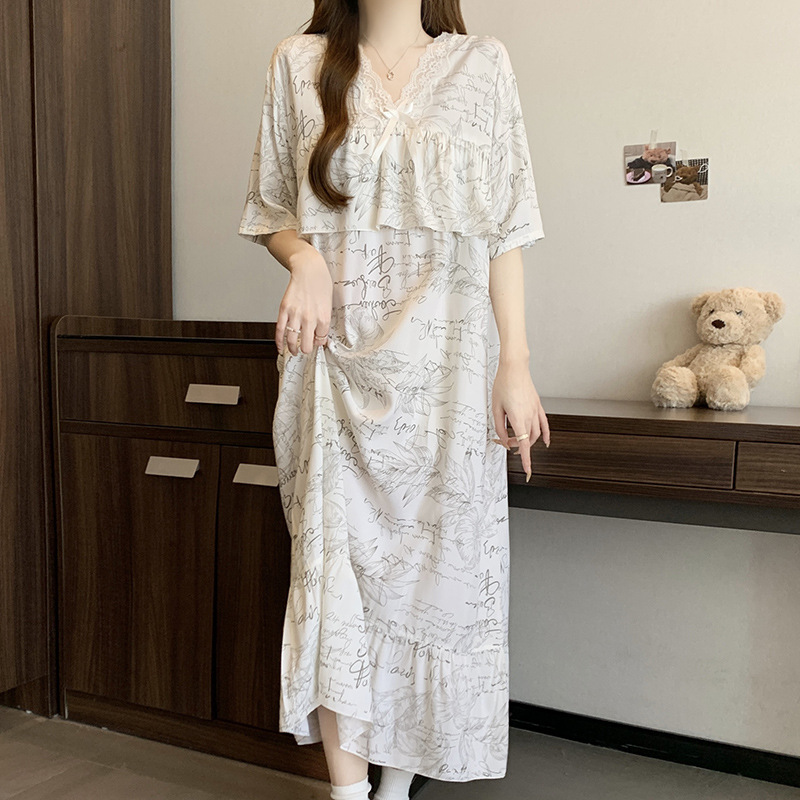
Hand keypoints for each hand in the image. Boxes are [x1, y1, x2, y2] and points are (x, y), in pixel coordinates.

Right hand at [276, 252, 332, 355]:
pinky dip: (279, 341)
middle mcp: (309, 318)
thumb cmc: (321, 284)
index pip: (321, 340)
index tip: (316, 342)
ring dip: (293, 349)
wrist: (309, 269)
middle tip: (305, 348)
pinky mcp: (284, 309)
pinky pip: (280, 330)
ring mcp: (295, 314)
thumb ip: (324, 321)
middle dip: (306, 349)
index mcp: (323, 318)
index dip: (318, 343)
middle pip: (306, 345)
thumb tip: (320, 336)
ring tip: (294, 351)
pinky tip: (280, 347)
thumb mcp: (329, 305)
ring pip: (292, 340)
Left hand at [491, 357, 549, 481]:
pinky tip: (546, 442)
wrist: (514, 368)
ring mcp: (535, 411)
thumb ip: (499, 426)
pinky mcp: (537, 405)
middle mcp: (530, 416)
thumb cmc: (503, 384)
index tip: (527, 472)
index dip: (526, 460)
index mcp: (518, 418)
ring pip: (535, 434)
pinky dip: (545, 434)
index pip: (524, 445)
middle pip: (527, 440)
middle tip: (505, 443)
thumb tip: (504, 439)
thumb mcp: (495, 408)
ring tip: (516, 441)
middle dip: (517, 447)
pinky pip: (544, 424)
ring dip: (527, 441)